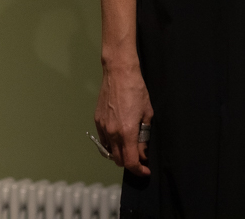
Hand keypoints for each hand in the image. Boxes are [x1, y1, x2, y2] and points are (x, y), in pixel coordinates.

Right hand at [95, 58, 152, 174]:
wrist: (119, 73)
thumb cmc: (137, 90)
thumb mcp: (147, 114)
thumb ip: (144, 136)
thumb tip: (142, 151)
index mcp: (127, 132)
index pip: (131, 162)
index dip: (139, 170)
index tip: (146, 171)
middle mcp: (112, 133)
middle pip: (118, 160)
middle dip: (130, 163)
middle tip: (140, 157)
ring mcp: (102, 127)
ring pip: (109, 151)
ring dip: (119, 154)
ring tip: (129, 146)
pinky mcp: (97, 120)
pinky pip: (103, 140)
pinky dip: (111, 144)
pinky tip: (118, 137)